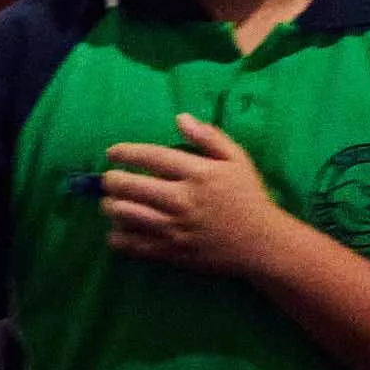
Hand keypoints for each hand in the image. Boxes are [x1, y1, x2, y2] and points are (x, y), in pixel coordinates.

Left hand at [103, 113, 299, 279]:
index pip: (151, 157)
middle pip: (129, 186)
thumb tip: (180, 118)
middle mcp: (181, 199)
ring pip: (123, 214)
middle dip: (111, 180)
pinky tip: (121, 228)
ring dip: (110, 205)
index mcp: (197, 173)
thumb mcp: (238, 160)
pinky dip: (117, 235)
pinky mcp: (168, 251)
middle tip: (110, 179)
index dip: (126, 152)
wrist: (260, 243)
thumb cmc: (249, 197)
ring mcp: (172, 227)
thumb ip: (209, 137)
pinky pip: (129, 243)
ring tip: (112, 202)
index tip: (112, 152)